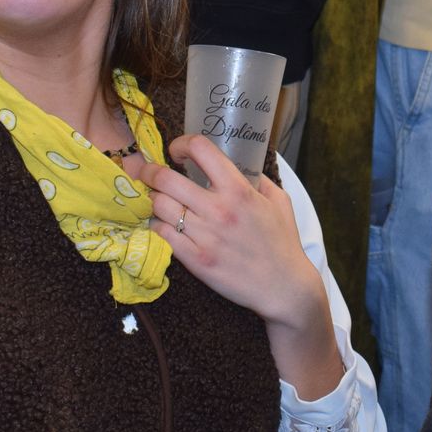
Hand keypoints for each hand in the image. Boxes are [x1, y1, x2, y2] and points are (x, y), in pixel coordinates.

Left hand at [131, 136, 328, 330]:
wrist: (284, 287)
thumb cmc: (283, 242)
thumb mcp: (279, 201)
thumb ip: (259, 179)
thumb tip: (243, 164)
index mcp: (239, 190)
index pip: (201, 149)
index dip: (182, 144)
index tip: (178, 151)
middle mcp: (218, 210)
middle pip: (166, 179)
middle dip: (150, 171)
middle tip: (148, 173)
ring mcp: (205, 236)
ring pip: (159, 206)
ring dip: (153, 200)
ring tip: (157, 200)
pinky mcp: (196, 260)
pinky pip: (162, 234)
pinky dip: (158, 226)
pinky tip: (164, 224)